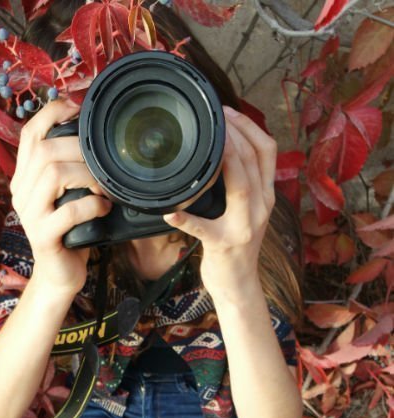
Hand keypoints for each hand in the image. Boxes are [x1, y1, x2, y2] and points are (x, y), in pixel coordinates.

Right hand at [10, 99, 111, 294]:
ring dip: (87, 176)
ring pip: (54, 175)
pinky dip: (92, 205)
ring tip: (104, 187)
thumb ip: (70, 170)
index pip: (30, 133)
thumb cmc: (69, 231)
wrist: (59, 275)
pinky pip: (68, 211)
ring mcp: (29, 215)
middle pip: (45, 151)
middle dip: (80, 149)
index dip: (52, 114)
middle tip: (103, 163)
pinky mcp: (43, 236)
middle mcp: (21, 192)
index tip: (78, 108)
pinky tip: (103, 208)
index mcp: (25, 177)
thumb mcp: (67, 196)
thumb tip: (95, 137)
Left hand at [163, 106, 276, 299]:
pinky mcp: (224, 245)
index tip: (228, 111)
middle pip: (255, 160)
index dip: (249, 127)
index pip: (267, 152)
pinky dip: (186, 219)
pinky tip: (170, 213)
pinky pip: (203, 229)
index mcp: (266, 196)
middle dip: (235, 133)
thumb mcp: (248, 212)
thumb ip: (242, 186)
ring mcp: (245, 226)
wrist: (239, 285)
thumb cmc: (235, 246)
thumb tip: (222, 153)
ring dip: (224, 159)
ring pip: (240, 185)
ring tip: (205, 143)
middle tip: (214, 116)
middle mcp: (261, 207)